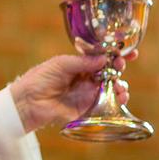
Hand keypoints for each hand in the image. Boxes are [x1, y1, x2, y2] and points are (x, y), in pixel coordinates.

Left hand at [9, 53, 134, 133]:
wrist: (29, 102)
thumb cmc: (40, 78)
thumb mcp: (61, 64)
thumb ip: (83, 62)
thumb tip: (104, 58)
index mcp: (79, 63)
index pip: (101, 57)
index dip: (115, 54)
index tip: (129, 51)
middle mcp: (86, 77)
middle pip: (110, 71)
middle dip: (119, 67)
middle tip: (121, 65)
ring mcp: (88, 92)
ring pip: (111, 87)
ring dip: (121, 84)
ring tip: (120, 85)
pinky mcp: (88, 108)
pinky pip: (106, 103)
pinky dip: (117, 99)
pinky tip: (120, 96)